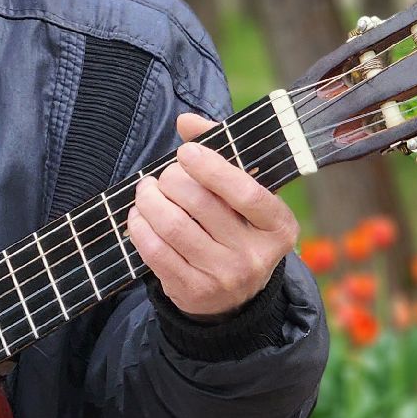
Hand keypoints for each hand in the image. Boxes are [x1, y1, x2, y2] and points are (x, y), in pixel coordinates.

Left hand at [126, 113, 299, 318]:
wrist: (234, 296)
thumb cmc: (236, 226)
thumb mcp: (242, 194)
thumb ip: (220, 151)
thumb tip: (186, 121)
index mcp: (278, 226)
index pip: (246, 193)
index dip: (212, 168)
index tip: (186, 152)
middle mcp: (255, 256)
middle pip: (201, 205)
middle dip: (172, 180)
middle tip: (163, 175)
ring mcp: (224, 278)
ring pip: (174, 227)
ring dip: (150, 200)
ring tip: (146, 190)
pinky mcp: (194, 293)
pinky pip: (156, 252)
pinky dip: (140, 227)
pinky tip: (139, 215)